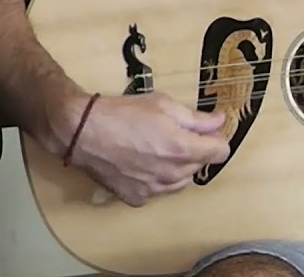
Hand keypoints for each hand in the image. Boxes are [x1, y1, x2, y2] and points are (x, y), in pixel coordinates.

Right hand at [55, 91, 229, 206]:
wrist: (82, 132)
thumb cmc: (122, 114)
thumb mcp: (164, 105)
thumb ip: (197, 118)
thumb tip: (220, 120)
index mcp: (182, 149)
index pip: (220, 152)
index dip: (216, 139)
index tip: (208, 132)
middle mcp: (171, 174)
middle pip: (201, 166)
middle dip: (195, 150)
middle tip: (176, 134)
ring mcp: (153, 189)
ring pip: (181, 181)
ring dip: (177, 166)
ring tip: (157, 147)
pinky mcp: (136, 197)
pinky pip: (158, 190)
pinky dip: (156, 178)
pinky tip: (143, 162)